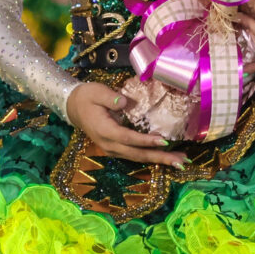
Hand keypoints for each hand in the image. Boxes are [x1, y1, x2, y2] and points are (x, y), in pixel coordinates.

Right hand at [65, 81, 185, 165]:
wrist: (73, 107)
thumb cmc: (87, 97)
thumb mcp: (96, 92)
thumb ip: (110, 97)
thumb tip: (125, 102)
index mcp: (104, 130)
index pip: (127, 138)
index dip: (145, 140)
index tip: (164, 140)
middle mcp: (109, 144)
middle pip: (136, 154)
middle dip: (160, 158)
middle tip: (181, 161)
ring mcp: (112, 148)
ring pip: (137, 158)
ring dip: (159, 160)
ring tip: (180, 161)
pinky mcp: (116, 149)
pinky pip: (135, 155)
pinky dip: (151, 157)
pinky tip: (165, 157)